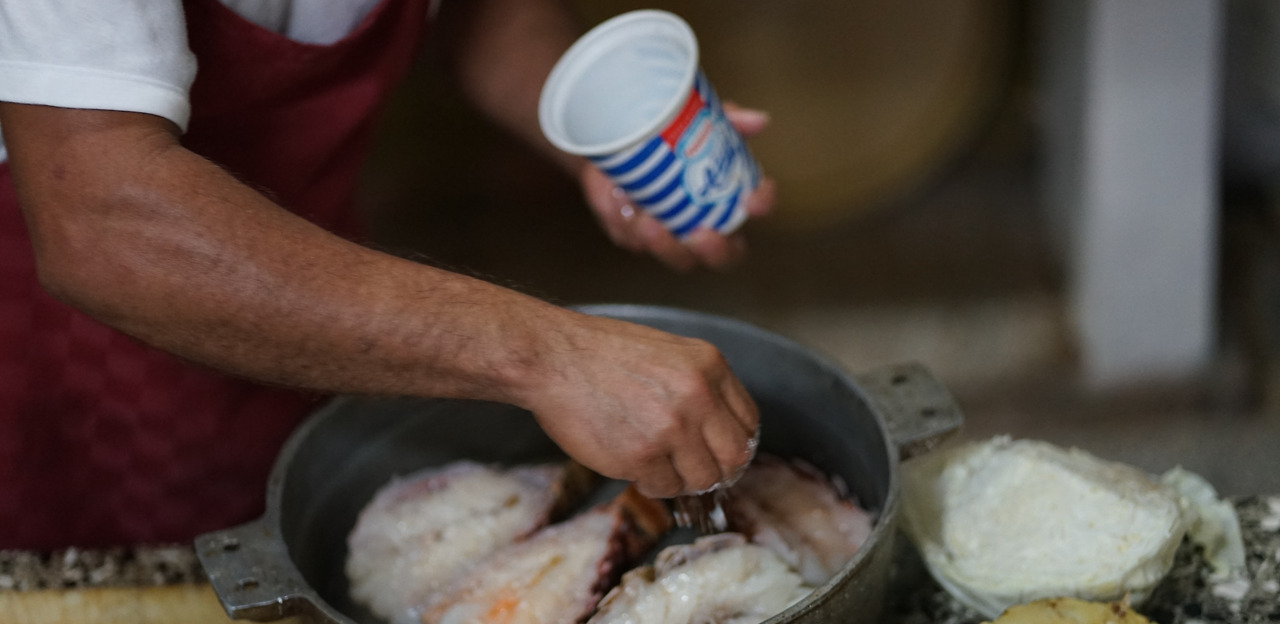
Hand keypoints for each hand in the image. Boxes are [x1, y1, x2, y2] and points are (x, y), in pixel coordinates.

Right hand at [517, 311, 758, 497]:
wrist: (552, 358)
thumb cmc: (602, 353)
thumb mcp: (669, 352)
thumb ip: (701, 384)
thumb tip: (722, 428)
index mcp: (709, 366)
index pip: (748, 422)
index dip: (734, 443)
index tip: (718, 452)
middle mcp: (698, 396)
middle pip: (735, 458)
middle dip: (716, 470)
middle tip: (694, 470)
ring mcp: (671, 428)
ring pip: (702, 479)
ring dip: (681, 479)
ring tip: (656, 463)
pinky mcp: (642, 456)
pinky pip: (664, 487)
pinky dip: (651, 482)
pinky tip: (633, 462)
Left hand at [580, 104, 776, 271]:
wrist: (614, 135)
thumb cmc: (665, 133)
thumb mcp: (695, 119)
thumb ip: (727, 120)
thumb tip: (759, 121)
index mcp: (727, 196)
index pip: (757, 208)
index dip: (762, 205)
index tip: (753, 199)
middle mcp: (704, 224)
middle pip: (725, 255)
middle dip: (716, 250)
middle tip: (703, 235)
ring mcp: (670, 235)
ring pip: (678, 257)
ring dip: (666, 245)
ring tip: (648, 222)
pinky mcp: (634, 235)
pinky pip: (633, 239)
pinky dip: (627, 223)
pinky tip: (619, 202)